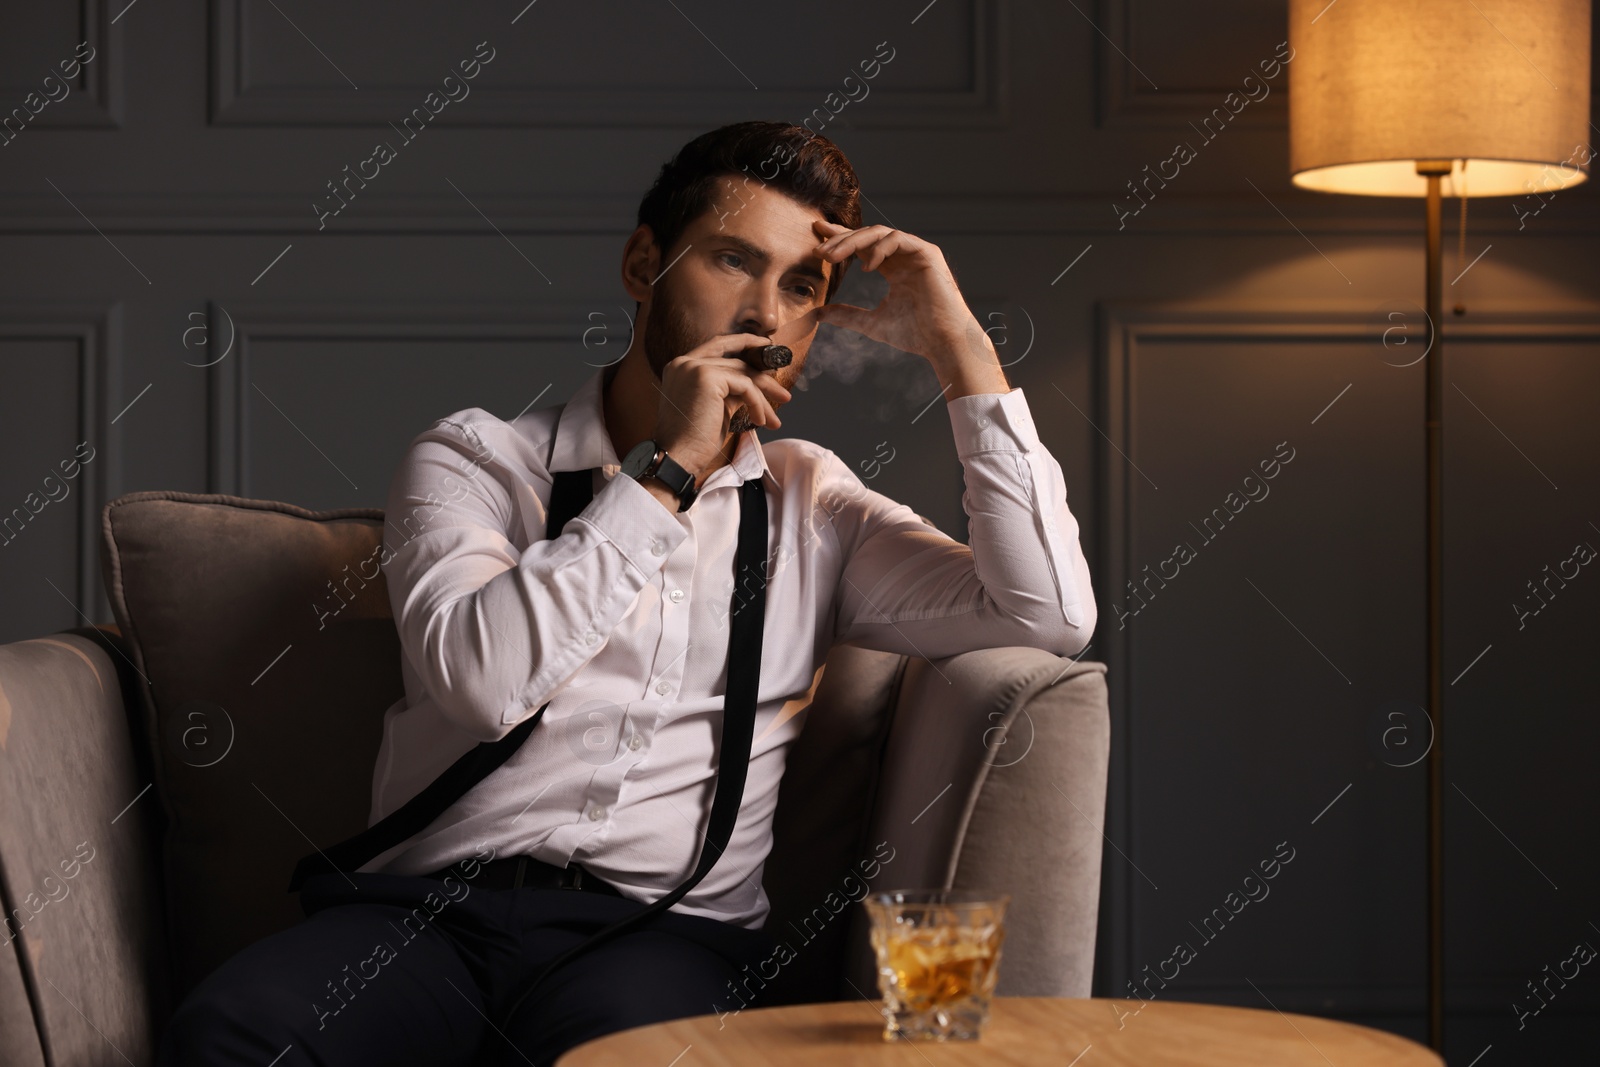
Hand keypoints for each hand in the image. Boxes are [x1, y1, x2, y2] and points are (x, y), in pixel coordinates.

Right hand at [653, 333, 791, 481]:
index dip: (745, 343)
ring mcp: (695, 367)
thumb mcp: (714, 408)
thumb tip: (755, 386)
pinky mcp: (707, 377)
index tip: (767, 352)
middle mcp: (685, 362)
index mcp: (682, 367)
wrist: (677, 458)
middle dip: (763, 380)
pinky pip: (745, 385)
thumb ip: (729, 391)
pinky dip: (756, 403)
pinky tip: (759, 421)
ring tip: (774, 419)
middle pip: (736, 362)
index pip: (718, 346)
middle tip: (784, 395)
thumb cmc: (694, 440)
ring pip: (743, 374)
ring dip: (764, 396)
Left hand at [810, 219, 995, 369]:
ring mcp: (916, 253)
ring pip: (880, 233)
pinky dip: (879, 249)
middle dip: (841, 239)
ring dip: (853, 242)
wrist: (943, 342)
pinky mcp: (927, 253)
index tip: (817, 239)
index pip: (863, 248)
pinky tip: (866, 266)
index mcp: (894, 270)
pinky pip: (898, 239)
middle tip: (819, 250)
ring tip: (833, 256)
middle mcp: (904, 257)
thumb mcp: (872, 324)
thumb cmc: (915, 335)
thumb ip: (847, 316)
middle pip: (868, 237)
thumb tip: (818, 314)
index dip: (840, 241)